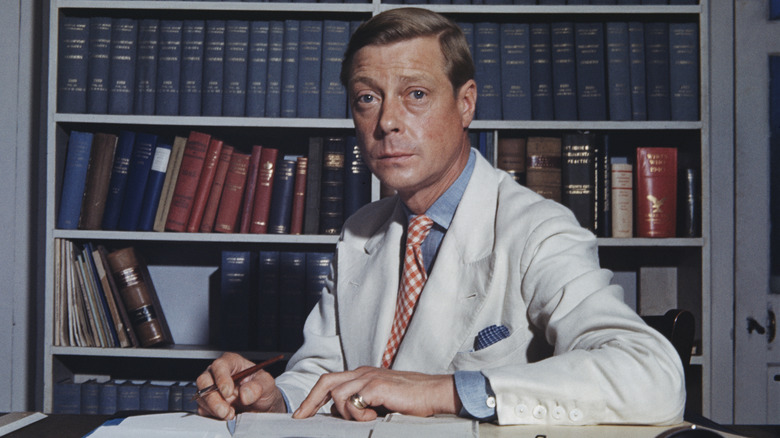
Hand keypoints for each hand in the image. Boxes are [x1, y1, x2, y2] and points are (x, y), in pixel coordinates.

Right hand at [196, 352, 286, 419]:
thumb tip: (245, 394)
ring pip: (202, 396)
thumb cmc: (262, 388)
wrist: (261, 405)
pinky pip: (203, 408)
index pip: (220, 365)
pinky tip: (227, 416)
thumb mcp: (267, 384)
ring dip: (214, 409)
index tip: (227, 392)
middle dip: (213, 398)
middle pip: (204, 380)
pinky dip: (213, 415)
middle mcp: (218, 374)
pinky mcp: (208, 403)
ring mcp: (211, 388)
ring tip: (231, 414)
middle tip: (224, 410)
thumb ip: (258, 386)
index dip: (221, 378)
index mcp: (232, 363)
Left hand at [292, 366, 461, 420]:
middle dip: (310, 401)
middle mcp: (363, 372)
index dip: (314, 397)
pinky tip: (372, 416)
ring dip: (345, 412)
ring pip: (337, 394)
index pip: (331, 381)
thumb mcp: (381, 400)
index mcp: (362, 374)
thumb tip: (343, 416)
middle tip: (301, 418)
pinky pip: (353, 401)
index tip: (302, 413)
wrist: (433, 393)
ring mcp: (369, 377)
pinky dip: (358, 414)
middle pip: (326, 381)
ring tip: (365, 418)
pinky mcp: (377, 386)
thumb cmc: (411, 399)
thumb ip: (363, 402)